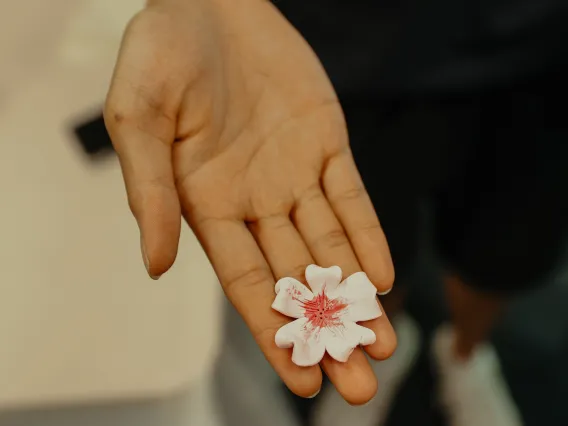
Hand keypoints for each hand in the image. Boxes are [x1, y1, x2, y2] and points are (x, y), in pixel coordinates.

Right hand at [105, 0, 395, 403]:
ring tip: (384, 344)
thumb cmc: (161, 54)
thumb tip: (158, 266)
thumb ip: (150, 192)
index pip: (247, 286)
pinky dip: (366, 233)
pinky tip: (380, 276)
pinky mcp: (324, 144)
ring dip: (355, 294)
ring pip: (330, 247)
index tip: (305, 381)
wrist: (208, 1)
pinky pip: (349, 196)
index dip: (275, 334)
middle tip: (359, 386)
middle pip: (296, 280)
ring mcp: (293, 175)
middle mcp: (253, 202)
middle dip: (327, 331)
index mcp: (205, 207)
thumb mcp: (137, 119)